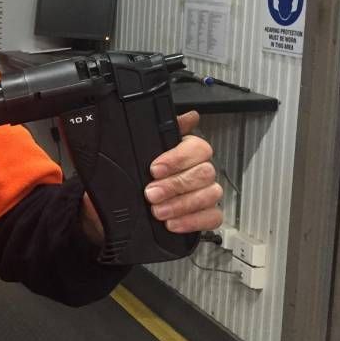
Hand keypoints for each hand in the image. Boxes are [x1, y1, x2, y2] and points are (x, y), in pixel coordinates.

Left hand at [145, 111, 222, 232]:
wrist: (126, 200)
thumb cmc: (139, 172)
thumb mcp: (142, 148)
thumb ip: (161, 131)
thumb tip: (190, 117)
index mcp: (188, 150)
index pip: (198, 148)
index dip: (177, 159)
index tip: (154, 169)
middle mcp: (201, 169)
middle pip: (204, 173)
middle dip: (175, 185)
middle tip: (152, 193)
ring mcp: (206, 192)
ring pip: (210, 195)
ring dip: (182, 205)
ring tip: (158, 211)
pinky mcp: (207, 214)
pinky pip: (213, 218)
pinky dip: (193, 222)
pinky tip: (172, 223)